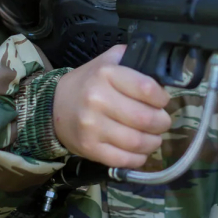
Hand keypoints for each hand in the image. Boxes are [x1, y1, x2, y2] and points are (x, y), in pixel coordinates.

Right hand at [53, 45, 172, 168]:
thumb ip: (132, 58)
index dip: (162, 98)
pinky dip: (138, 158)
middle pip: (146, 118)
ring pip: (137, 142)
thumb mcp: (107, 61)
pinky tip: (139, 151)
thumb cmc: (87, 83)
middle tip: (162, 122)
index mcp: (106, 74)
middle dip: (162, 122)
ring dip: (153, 142)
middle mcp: (97, 100)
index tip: (162, 101)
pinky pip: (124, 160)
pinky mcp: (89, 148)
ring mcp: (92, 127)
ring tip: (153, 137)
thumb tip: (161, 67)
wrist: (54, 106)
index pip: (147, 89)